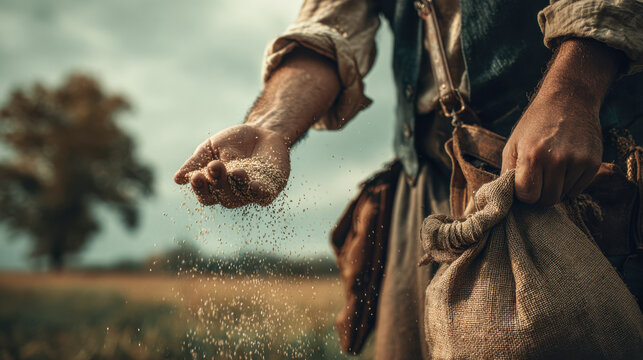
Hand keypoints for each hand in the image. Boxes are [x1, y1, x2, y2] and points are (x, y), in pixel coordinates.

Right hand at [174, 124, 289, 207]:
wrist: (261, 131)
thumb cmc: (232, 142)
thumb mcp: (211, 148)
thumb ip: (196, 162)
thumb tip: (177, 179)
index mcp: (215, 187)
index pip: (205, 194)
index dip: (200, 188)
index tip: (196, 176)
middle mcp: (232, 194)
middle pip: (223, 197)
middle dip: (218, 183)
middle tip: (215, 166)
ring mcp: (251, 193)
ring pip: (242, 197)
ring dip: (237, 185)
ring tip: (236, 171)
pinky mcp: (269, 189)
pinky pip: (263, 196)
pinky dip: (259, 193)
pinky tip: (254, 186)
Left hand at [501, 94, 601, 205]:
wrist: (569, 100)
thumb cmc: (534, 125)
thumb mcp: (513, 145)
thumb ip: (508, 173)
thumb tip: (505, 198)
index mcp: (532, 156)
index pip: (528, 196)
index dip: (524, 193)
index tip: (524, 183)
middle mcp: (556, 160)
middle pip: (548, 200)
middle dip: (541, 194)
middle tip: (539, 178)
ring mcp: (578, 161)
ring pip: (564, 196)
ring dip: (556, 187)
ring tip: (552, 166)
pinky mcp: (593, 162)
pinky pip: (579, 190)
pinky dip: (571, 183)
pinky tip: (566, 165)